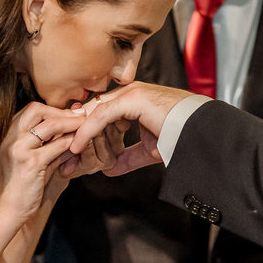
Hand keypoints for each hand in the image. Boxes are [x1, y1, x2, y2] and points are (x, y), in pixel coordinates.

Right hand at [0, 102, 83, 226]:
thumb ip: (45, 147)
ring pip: (50, 125)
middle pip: (37, 110)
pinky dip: (71, 143)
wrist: (4, 212)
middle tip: (80, 116)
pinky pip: (57, 146)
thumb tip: (69, 135)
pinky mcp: (31, 163)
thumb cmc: (17, 190)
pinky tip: (80, 145)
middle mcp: (11, 139)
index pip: (30, 110)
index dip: (51, 110)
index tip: (68, 115)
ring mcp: (20, 149)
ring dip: (72, 123)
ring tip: (86, 126)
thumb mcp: (28, 162)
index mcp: (7, 137)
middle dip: (61, 111)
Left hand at [70, 82, 193, 174]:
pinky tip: (77, 146)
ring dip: (77, 134)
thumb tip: (109, 169)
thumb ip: (128, 157)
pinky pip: (101, 115)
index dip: (83, 134)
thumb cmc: (181, 137)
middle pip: (91, 111)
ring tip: (65, 154)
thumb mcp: (148, 150)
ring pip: (93, 111)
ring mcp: (130, 93)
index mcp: (132, 101)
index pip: (98, 114)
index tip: (71, 154)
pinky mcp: (133, 99)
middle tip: (61, 157)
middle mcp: (128, 93)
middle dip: (74, 134)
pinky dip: (87, 131)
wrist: (201, 133)